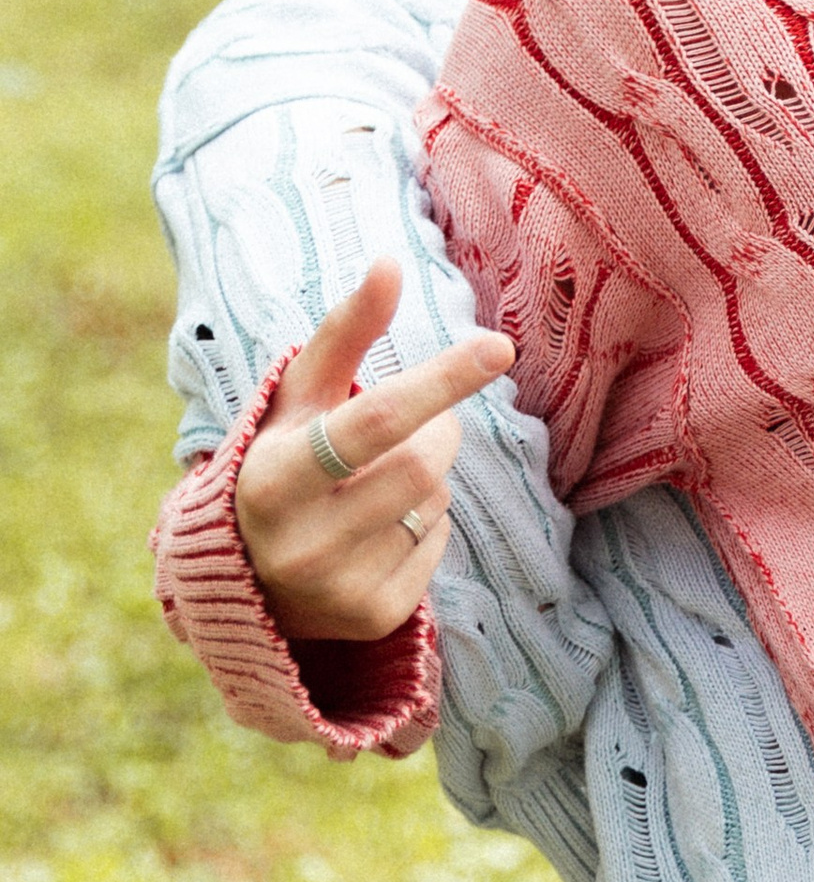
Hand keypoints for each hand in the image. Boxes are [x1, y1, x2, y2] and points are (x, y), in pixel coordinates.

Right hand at [234, 259, 513, 645]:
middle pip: (424, 462)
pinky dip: (425, 523)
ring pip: (435, 502)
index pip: (378, 420)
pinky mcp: (371, 618)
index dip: (442, 378)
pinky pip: (438, 545)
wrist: (244, 576)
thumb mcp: (298, 398)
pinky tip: (379, 528)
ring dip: (426, 478)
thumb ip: (344, 333)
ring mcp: (337, 589)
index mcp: (275, 478)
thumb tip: (389, 263)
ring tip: (376, 484)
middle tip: (408, 429)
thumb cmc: (281, 458)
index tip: (500, 346)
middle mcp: (302, 542)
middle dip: (435, 431)